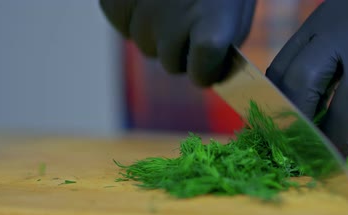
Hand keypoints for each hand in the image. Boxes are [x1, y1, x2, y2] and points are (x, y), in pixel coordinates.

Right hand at [99, 0, 255, 86]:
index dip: (204, 71)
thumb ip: (222, 44)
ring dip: (157, 32)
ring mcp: (142, 14)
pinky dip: (134, 17)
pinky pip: (124, 27)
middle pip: (170, 64)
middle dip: (180, 49)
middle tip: (190, 15)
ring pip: (146, 47)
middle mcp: (175, 22)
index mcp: (214, 25)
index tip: (206, 63)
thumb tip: (202, 72)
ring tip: (170, 1)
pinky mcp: (114, 3)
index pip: (201, 74)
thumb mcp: (233, 9)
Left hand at [266, 0, 347, 160]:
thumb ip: (330, 55)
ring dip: (335, 140)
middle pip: (302, 84)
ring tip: (335, 159)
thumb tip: (305, 107)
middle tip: (299, 151)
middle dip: (296, 124)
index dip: (276, 107)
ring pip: (345, 107)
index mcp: (326, 22)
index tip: (279, 133)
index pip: (283, 69)